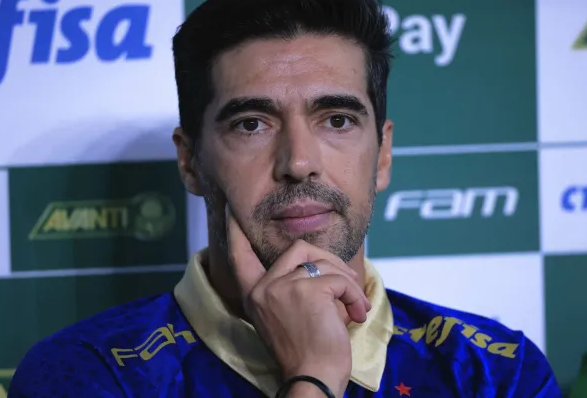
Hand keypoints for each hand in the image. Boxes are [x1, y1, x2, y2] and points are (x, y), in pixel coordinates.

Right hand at [226, 205, 370, 396]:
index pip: (239, 256)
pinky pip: (341, 280)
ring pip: (323, 262)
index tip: (229, 208)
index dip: (235, 231)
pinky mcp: (308, 290)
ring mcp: (283, 287)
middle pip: (298, 248)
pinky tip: (357, 314)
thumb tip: (316, 264)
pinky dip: (355, 295)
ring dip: (346, 282)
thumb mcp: (285, 317)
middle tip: (347, 283)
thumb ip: (288, 289)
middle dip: (329, 260)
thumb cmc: (305, 353)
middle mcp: (263, 288)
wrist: (313, 379)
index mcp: (254, 295)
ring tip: (355, 306)